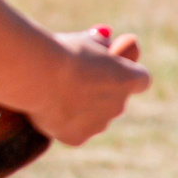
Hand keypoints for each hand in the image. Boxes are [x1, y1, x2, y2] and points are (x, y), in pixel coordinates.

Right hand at [26, 27, 148, 144]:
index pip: (139, 80)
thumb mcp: (87, 41)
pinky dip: (63, 123)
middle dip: (100, 93)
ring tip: (55, 92)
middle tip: (74, 81)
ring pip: (95, 117)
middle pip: (115, 100)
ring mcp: (100, 123)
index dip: (124, 74)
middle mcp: (120, 104)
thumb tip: (104, 40)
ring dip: (83, 109)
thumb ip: (100, 45)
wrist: (37, 74)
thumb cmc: (63, 52)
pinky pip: (74, 131)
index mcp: (130, 79)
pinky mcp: (78, 137)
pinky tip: (47, 109)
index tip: (109, 68)